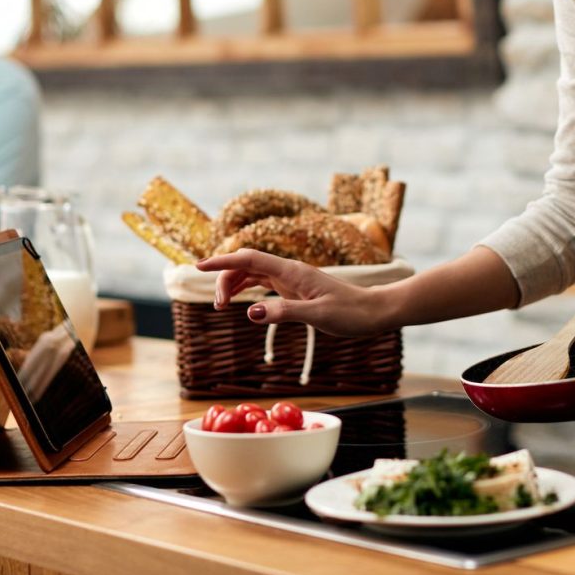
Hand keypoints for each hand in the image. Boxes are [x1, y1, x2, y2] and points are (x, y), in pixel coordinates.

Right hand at [197, 249, 387, 336]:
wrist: (376, 311)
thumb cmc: (352, 313)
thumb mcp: (318, 316)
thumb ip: (285, 312)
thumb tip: (250, 312)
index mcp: (292, 271)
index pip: (249, 259)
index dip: (222, 261)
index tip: (199, 266)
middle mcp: (289, 271)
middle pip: (246, 264)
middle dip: (225, 277)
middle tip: (217, 306)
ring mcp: (292, 279)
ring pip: (253, 273)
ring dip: (234, 284)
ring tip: (222, 306)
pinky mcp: (296, 289)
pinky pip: (264, 282)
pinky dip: (247, 288)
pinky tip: (242, 300)